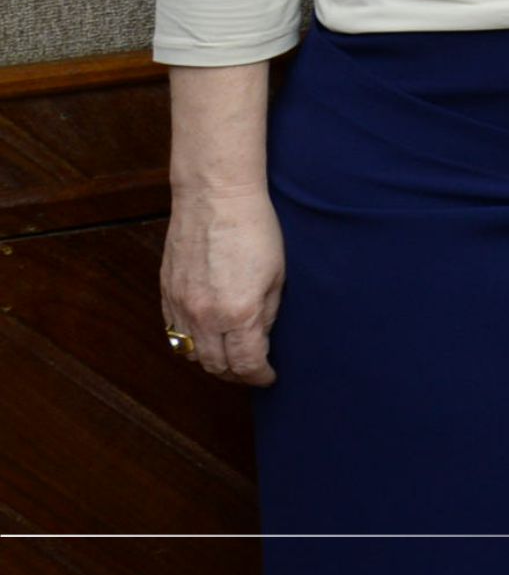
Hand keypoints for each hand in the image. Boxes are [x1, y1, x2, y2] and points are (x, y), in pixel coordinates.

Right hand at [159, 187, 284, 385]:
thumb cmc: (255, 230)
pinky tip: (206, 337)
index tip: (269, 376)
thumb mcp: (277, 275)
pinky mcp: (166, 294)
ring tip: (231, 357)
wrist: (215, 197)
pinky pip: (174, 333)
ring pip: (191, 354)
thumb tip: (261, 338)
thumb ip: (267, 313)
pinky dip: (190, 343)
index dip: (260, 376)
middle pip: (216, 366)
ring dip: (211, 362)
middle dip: (237, 374)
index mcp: (239, 313)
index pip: (246, 364)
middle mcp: (204, 316)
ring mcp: (180, 306)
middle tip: (253, 370)